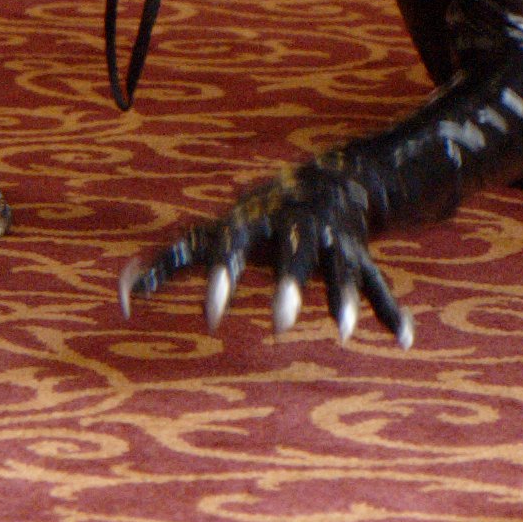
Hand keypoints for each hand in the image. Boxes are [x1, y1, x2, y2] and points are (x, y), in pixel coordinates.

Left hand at [119, 163, 408, 346]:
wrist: (331, 180)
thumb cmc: (255, 220)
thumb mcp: (214, 234)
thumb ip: (168, 263)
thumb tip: (120, 297)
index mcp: (255, 222)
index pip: (234, 250)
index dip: (222, 281)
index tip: (211, 318)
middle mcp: (297, 227)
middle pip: (295, 255)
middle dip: (289, 286)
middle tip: (278, 327)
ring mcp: (333, 241)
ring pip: (341, 269)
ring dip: (342, 298)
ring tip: (342, 332)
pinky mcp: (361, 256)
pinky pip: (379, 284)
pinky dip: (389, 311)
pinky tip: (402, 340)